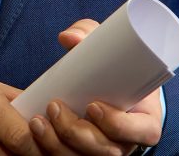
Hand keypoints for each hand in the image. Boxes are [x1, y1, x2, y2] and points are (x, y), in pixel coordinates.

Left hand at [27, 20, 162, 155]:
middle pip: (107, 151)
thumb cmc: (114, 71)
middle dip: (77, 133)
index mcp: (145, 121)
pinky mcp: (83, 155)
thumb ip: (89, 35)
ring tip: (37, 122)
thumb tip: (68, 37)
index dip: (119, 125)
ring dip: (57, 145)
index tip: (93, 106)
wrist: (108, 91)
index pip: (142, 133)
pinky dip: (50, 152)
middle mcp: (127, 143)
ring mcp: (105, 152)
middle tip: (54, 107)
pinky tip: (34, 138)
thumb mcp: (109, 51)